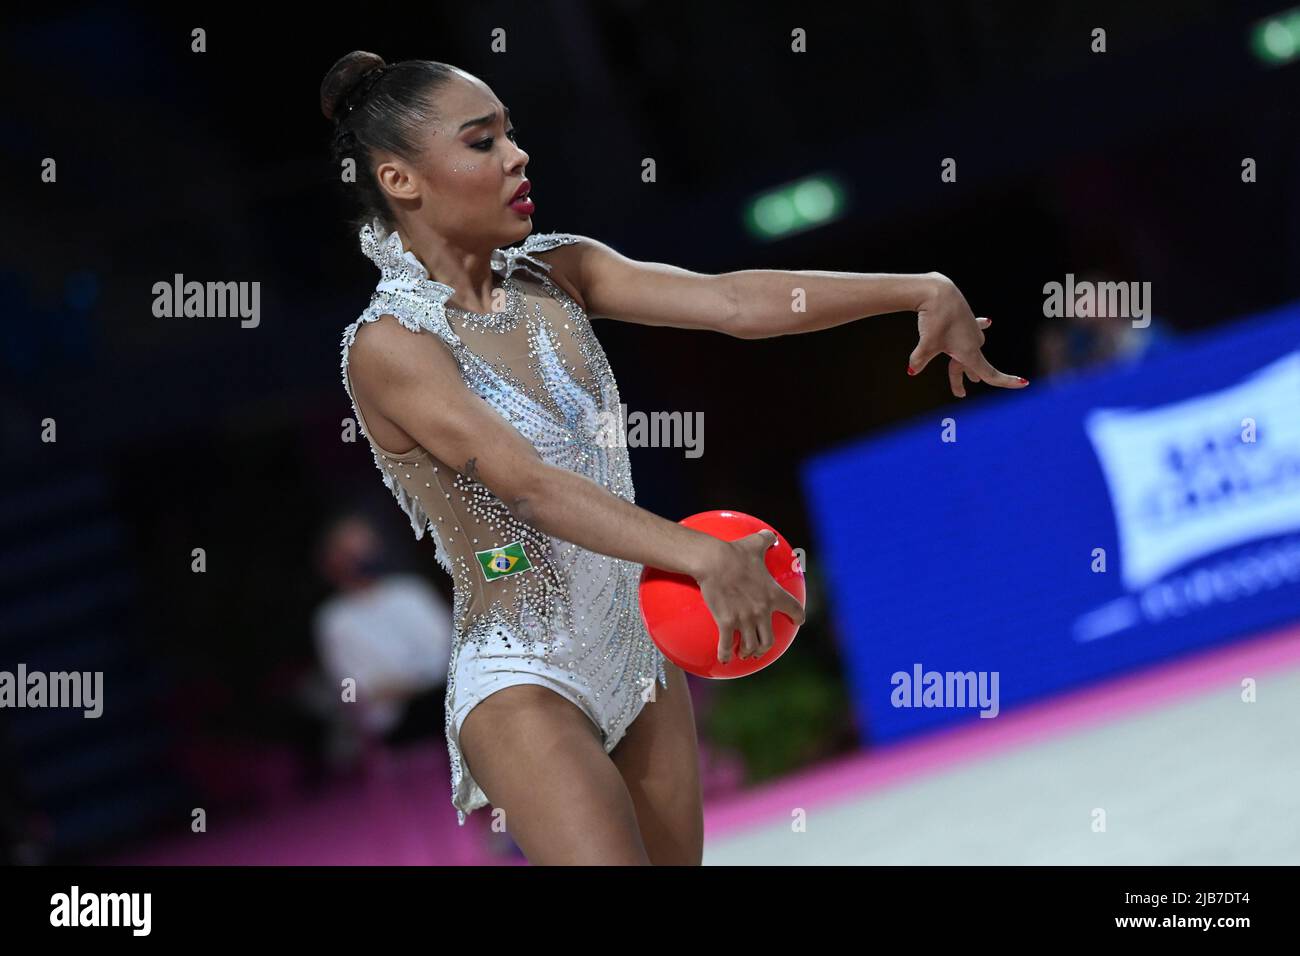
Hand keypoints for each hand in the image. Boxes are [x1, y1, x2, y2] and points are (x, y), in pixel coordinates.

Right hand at [693, 531, 806, 662]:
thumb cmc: (734, 552)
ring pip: (751, 646)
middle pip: (769, 639)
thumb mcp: (753, 543)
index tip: (798, 621)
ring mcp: (745, 619)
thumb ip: (764, 540)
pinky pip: (727, 645)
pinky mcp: (726, 623)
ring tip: (743, 653)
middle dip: (766, 647)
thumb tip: (768, 535)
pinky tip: (723, 659)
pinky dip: (725, 655)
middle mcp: (762, 611)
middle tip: (761, 648)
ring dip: (748, 653)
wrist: (713, 561)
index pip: (794, 609)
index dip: (798, 616)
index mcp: (773, 594)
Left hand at [908, 273, 1028, 397]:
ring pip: (969, 350)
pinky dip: (980, 327)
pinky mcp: (966, 318)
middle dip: (963, 379)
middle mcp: (974, 342)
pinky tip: (988, 322)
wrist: (938, 293)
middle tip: (959, 393)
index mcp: (969, 353)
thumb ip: (919, 360)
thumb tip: (912, 370)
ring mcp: (972, 330)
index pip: (990, 373)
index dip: (1007, 381)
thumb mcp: (926, 344)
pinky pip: (975, 327)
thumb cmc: (935, 320)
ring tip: (968, 375)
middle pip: (970, 366)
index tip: (1024, 383)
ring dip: (965, 362)